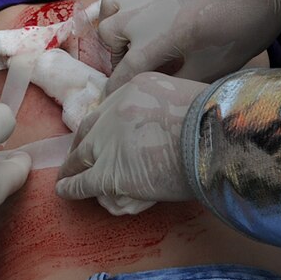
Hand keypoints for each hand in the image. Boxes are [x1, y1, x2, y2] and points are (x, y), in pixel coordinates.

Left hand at [55, 71, 205, 213]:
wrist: (216, 139)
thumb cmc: (216, 121)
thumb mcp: (188, 96)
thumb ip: (169, 106)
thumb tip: (170, 123)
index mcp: (134, 87)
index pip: (110, 107)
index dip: (101, 124)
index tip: (98, 133)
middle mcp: (114, 112)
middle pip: (89, 130)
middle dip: (81, 145)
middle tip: (77, 156)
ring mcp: (108, 143)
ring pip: (81, 158)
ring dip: (73, 168)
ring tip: (67, 178)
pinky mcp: (109, 173)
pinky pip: (82, 183)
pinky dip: (71, 188)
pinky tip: (64, 192)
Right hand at [97, 0, 280, 92]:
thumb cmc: (238, 31)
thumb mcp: (209, 70)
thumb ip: (175, 81)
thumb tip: (154, 88)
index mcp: (151, 42)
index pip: (121, 74)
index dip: (117, 91)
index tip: (117, 102)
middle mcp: (136, 14)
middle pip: (108, 39)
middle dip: (118, 56)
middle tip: (138, 64)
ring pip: (107, 9)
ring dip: (115, 25)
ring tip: (133, 36)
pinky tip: (129, 3)